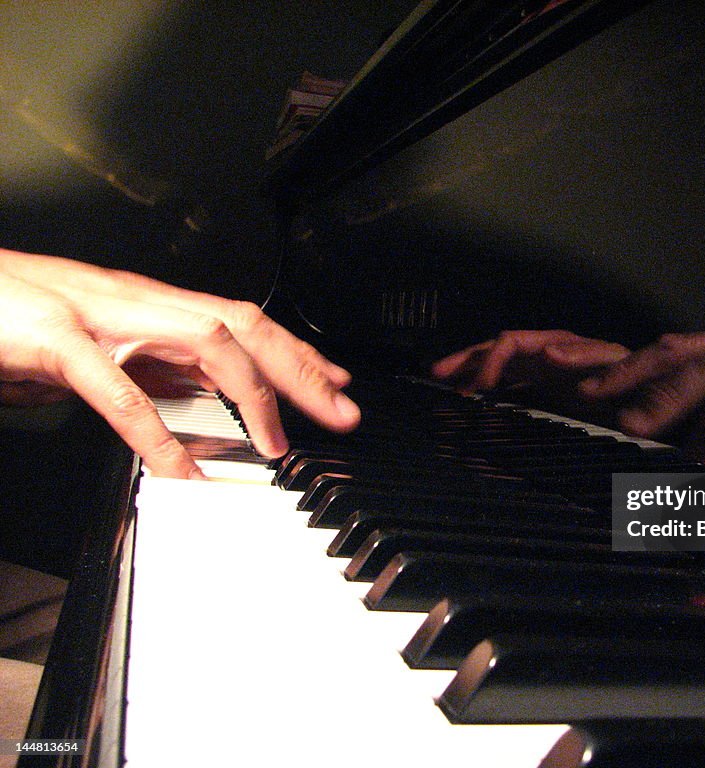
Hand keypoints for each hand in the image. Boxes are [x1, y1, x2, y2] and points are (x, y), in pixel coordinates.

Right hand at [0, 249, 359, 477]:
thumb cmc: (12, 318)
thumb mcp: (99, 347)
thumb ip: (148, 367)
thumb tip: (197, 395)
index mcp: (151, 304)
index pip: (244, 321)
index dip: (296, 352)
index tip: (337, 383)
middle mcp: (138, 301)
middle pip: (245, 324)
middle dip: (301, 369)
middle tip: (342, 413)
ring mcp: (101, 315)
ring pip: (205, 338)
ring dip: (253, 392)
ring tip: (279, 444)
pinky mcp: (54, 340)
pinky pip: (118, 392)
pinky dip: (157, 435)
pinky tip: (182, 472)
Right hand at [432, 329, 629, 392]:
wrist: (663, 399)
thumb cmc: (645, 379)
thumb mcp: (622, 364)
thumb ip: (589, 359)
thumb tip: (547, 351)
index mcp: (563, 344)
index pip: (514, 341)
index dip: (492, 359)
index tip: (480, 386)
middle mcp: (550, 354)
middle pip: (499, 350)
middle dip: (467, 359)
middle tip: (437, 373)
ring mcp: (549, 372)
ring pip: (501, 367)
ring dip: (472, 374)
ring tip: (443, 384)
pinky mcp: (552, 391)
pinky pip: (514, 388)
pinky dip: (491, 393)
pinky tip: (472, 403)